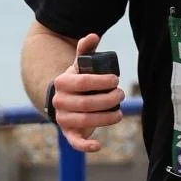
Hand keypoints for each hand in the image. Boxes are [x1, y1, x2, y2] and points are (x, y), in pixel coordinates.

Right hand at [51, 34, 124, 153]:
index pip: (83, 82)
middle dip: (108, 99)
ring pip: (86, 120)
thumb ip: (85, 50)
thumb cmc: (77, 81)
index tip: (115, 80)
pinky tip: (98, 146)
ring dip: (106, 117)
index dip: (102, 81)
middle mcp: (59, 101)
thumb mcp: (79, 65)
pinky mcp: (68, 133)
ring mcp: (62, 118)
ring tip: (119, 112)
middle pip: (87, 103)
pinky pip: (74, 142)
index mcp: (61, 82)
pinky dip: (86, 146)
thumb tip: (93, 35)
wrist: (64, 100)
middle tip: (121, 95)